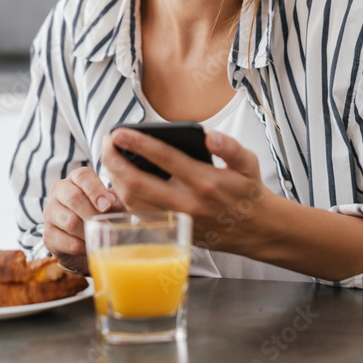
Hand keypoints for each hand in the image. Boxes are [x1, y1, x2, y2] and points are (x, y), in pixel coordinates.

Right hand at [42, 166, 122, 273]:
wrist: (88, 243)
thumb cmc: (103, 217)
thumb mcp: (114, 206)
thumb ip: (116, 200)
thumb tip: (113, 200)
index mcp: (76, 179)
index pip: (82, 176)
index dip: (95, 190)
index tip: (107, 205)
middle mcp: (59, 191)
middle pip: (74, 198)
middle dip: (93, 214)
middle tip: (108, 226)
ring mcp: (50, 213)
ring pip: (69, 221)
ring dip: (89, 233)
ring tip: (101, 238)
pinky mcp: (48, 235)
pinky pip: (66, 242)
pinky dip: (82, 247)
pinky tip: (90, 247)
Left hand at [101, 128, 274, 253]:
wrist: (256, 230)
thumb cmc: (247, 191)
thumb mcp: (249, 163)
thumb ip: (230, 147)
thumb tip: (211, 136)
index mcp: (205, 181)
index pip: (164, 159)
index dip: (138, 143)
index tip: (119, 131)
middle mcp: (187, 203)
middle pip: (137, 183)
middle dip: (114, 161)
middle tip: (106, 142)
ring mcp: (177, 219)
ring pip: (133, 202)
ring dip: (114, 179)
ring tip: (110, 157)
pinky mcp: (172, 230)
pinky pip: (139, 214)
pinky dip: (124, 197)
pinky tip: (119, 180)